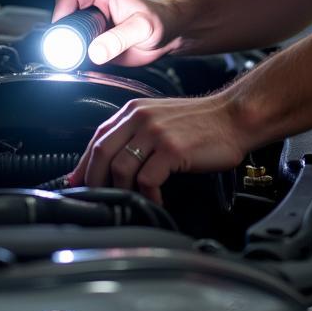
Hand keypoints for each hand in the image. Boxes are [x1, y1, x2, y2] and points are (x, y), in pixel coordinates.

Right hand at [51, 0, 181, 66]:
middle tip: (72, 54)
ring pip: (68, 37)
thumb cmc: (162, 21)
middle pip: (64, 19)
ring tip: (81, 60)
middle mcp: (93, 6)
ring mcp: (93, 25)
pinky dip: (77, 60)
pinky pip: (78, 50)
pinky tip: (87, 65)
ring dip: (70, 50)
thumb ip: (120, 38)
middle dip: (63, 38)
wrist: (170, 35)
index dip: (60, 18)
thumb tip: (96, 51)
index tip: (62, 38)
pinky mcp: (95, 41)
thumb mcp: (143, 28)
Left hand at [68, 94, 247, 203]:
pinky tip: (156, 199)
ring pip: (121, 168)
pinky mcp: (172, 149)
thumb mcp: (160, 119)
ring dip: (123, 191)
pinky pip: (147, 179)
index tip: (78, 183)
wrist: (233, 117)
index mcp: (135, 110)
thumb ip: (135, 135)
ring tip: (133, 200)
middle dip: (96, 181)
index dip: (84, 164)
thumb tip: (110, 164)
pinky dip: (148, 195)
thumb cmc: (200, 123)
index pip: (97, 138)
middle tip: (101, 199)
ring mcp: (156, 132)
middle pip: (102, 153)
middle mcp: (141, 118)